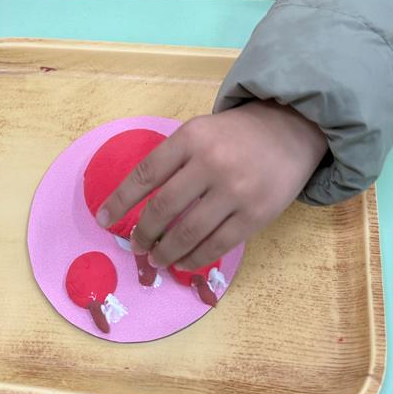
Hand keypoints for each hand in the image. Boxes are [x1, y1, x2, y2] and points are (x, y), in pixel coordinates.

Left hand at [96, 100, 327, 271]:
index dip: (120, 200)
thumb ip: (173, 159)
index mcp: (191, 137)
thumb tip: (137, 203)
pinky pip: (216, 245)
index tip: (103, 219)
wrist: (289, 130)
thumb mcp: (200, 131)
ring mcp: (235, 190)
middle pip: (163, 208)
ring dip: (165, 252)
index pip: (145, 173)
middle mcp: (211, 162)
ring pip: (187, 233)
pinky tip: (183, 263)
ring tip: (156, 259)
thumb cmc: (235, 135)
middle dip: (143, 233)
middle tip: (136, 245)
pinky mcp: (255, 215)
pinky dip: (194, 259)